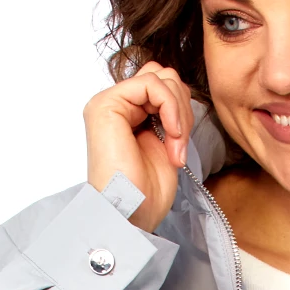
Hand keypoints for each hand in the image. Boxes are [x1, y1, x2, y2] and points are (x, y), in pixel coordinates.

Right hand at [84, 63, 194, 232]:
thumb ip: (168, 114)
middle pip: (163, 76)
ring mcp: (108, 103)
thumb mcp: (167, 143)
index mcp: (127, 114)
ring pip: (161, 76)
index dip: (181, 109)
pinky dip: (170, 107)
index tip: (181, 145)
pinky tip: (171, 135)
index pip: (162, 85)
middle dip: (182, 108)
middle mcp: (115, 105)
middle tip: (179, 145)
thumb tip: (179, 90)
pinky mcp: (106, 104)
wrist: (132, 214)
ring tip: (174, 146)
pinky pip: (151, 83)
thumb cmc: (146, 191)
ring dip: (179, 112)